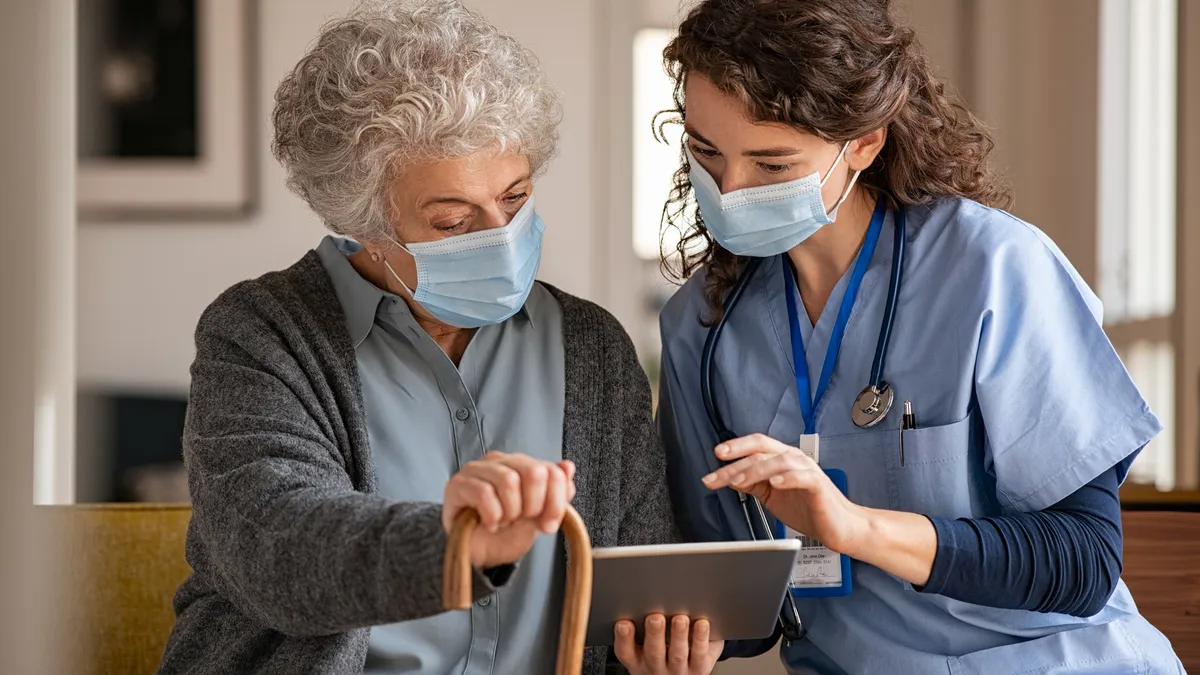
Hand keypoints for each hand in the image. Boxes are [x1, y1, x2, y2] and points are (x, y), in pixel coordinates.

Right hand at [442, 451, 575, 568]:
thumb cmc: (506, 533)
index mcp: (521, 464)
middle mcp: (499, 461)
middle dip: (534, 506)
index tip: (548, 524)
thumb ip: (557, 493)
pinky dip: (492, 515)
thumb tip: (568, 467)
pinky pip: (483, 493)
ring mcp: (477, 470)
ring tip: (504, 521)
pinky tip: (490, 523)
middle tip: (523, 521)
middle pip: (533, 472)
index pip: (551, 470)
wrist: (478, 555)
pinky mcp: (458, 484)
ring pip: (508, 481)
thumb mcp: (539, 517)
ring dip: (511, 511)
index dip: (556, 502)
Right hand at [614, 614, 722, 674]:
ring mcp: (679, 669)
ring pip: (677, 654)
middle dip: (654, 634)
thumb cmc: (663, 652)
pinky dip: (700, 639)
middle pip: (654, 653)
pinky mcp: (700, 667)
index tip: (624, 623)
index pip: (625, 652)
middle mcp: (657, 666)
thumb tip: (639, 596)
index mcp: (638, 659)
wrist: (683, 674)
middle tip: (655, 617)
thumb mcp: (644, 645)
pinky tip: (701, 624)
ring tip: (680, 619)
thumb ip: (641, 625)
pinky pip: (700, 655)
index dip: (623, 638)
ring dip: (678, 635)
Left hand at [701, 434, 869, 555]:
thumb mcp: (772, 495)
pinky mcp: (818, 485)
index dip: (736, 447)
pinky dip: (787, 478)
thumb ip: (753, 484)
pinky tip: (774, 483)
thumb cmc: (810, 509)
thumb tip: (729, 477)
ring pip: (779, 461)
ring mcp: (808, 470)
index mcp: (783, 460)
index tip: (716, 455)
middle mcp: (795, 460)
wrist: (839, 527)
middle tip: (717, 476)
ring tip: (738, 481)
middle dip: (736, 463)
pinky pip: (802, 477)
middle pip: (762, 452)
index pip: (756, 445)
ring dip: (756, 470)